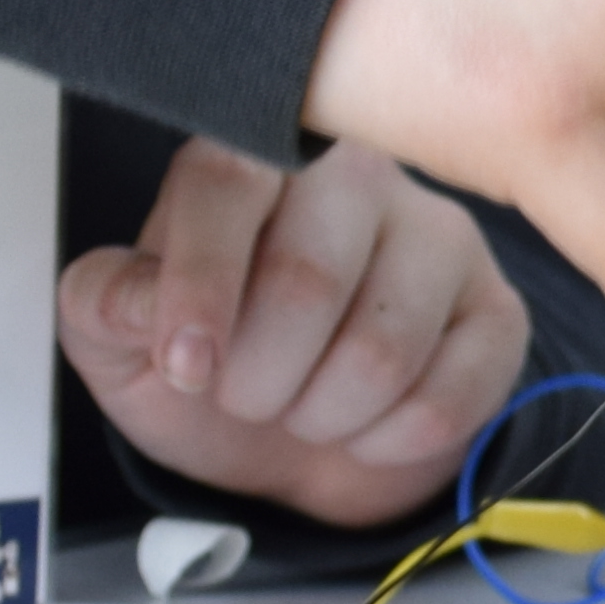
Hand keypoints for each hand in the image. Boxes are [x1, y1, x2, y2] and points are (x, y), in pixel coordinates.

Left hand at [59, 138, 523, 531]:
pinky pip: (447, 396)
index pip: (227, 184)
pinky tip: (368, 427)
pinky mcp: (497, 311)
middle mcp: (356, 176)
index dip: (199, 287)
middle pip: (308, 280)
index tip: (185, 369)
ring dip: (323, 417)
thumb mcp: (123, 343)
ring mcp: (440, 238)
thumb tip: (137, 299)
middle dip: (257, 379)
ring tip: (307, 408)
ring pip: (380, 351)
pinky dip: (387, 442)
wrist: (303, 440)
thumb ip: (106, 305)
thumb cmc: (218, 367)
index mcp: (254, 161)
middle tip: (246, 398)